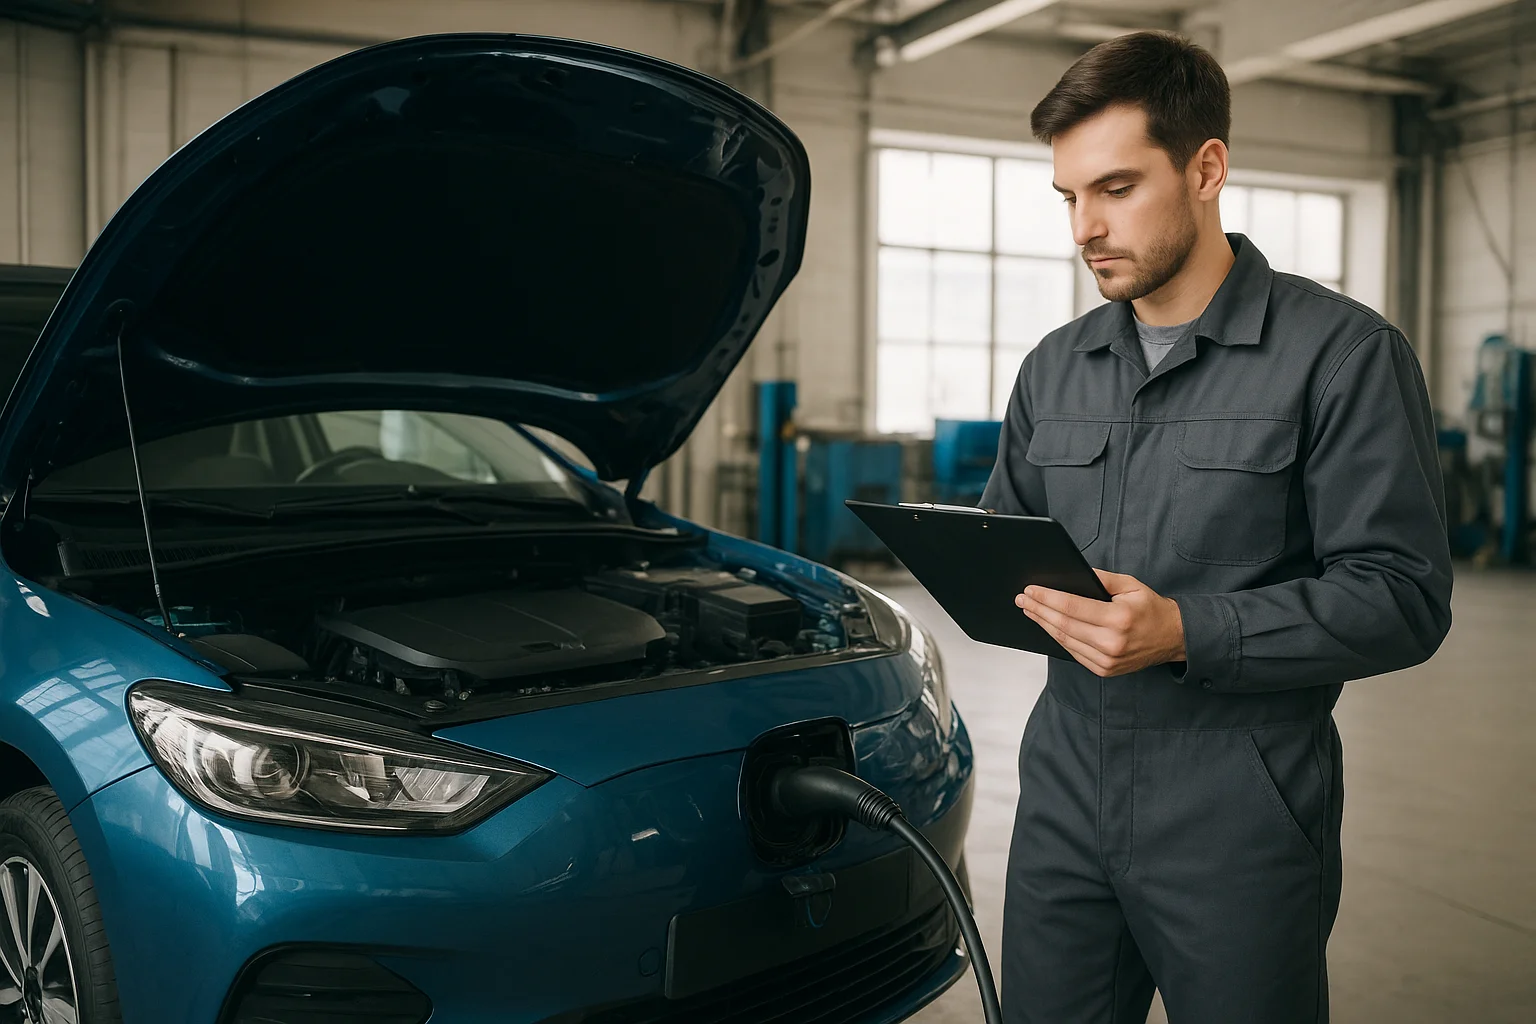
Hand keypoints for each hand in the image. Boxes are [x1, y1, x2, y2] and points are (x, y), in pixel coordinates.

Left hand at [1016, 570, 1185, 677]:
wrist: (1173, 638)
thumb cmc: (1151, 609)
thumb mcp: (1131, 585)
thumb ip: (1101, 578)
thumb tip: (1072, 573)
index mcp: (1119, 618)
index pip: (1073, 607)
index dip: (1047, 598)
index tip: (1030, 590)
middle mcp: (1112, 642)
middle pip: (1063, 625)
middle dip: (1039, 610)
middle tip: (1022, 599)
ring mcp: (1107, 660)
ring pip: (1065, 641)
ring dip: (1043, 624)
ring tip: (1029, 610)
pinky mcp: (1104, 670)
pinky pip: (1073, 653)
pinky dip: (1057, 638)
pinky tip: (1047, 626)